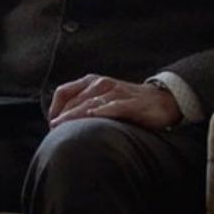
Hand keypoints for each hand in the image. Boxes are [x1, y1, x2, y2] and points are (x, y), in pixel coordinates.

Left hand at [47, 74, 181, 129]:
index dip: (54, 108)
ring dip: (75, 115)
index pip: (64, 92)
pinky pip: (115, 107)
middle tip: (54, 132)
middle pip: (75, 100)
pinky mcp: (132, 103)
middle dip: (63, 117)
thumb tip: (60, 122)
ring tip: (63, 127)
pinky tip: (93, 117)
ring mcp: (117, 92)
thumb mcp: (102, 98)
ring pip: (90, 103)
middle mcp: (102, 84)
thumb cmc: (127, 101)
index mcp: (91, 82)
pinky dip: (103, 111)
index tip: (51, 125)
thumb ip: (83, 104)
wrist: (161, 99)